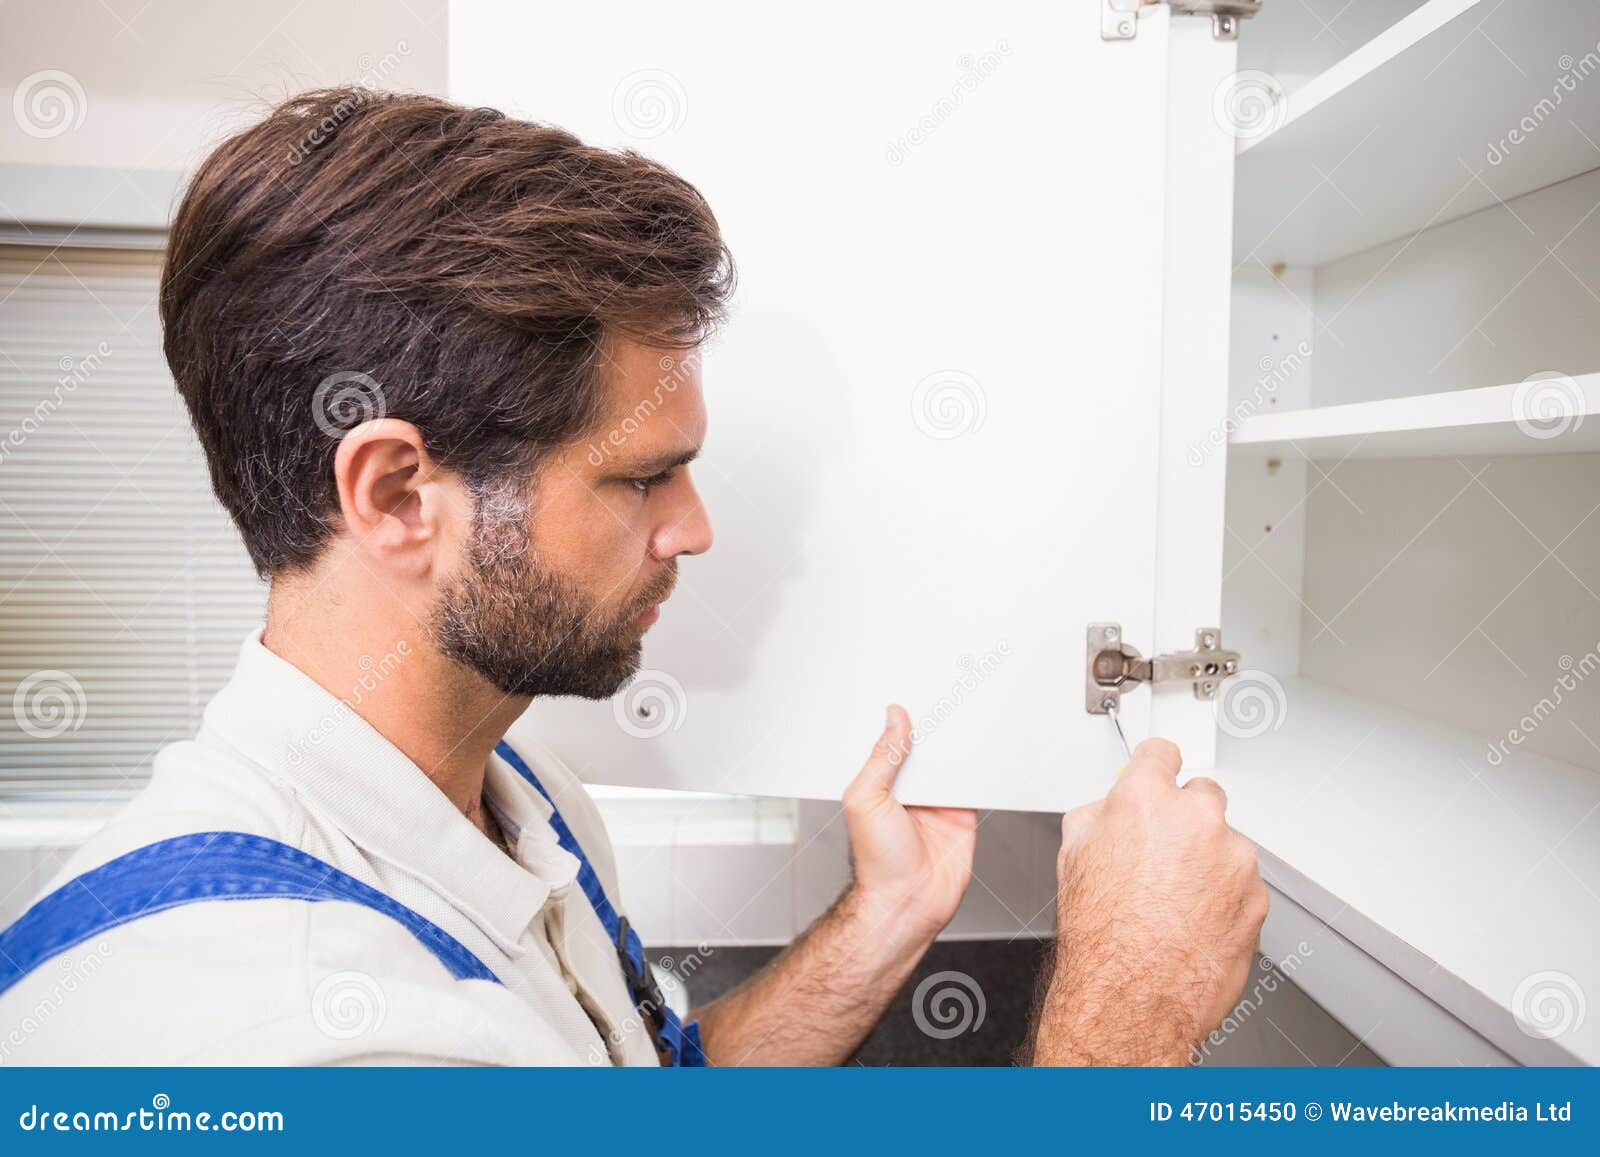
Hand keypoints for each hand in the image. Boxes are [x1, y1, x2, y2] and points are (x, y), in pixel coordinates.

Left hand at [841, 704, 976, 940]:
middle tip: (946, 691)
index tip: (912, 691)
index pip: (892, 740)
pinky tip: (985, 745)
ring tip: (968, 707)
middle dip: (934, 724)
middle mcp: (908, 788)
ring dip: (959, 741)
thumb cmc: (877, 863)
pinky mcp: (962, 813)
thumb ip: (882, 759)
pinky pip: (974, 783)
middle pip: (925, 746)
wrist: (909, 903)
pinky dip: (981, 766)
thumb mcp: (866, 800)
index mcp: (879, 782)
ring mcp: (937, 800)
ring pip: (952, 760)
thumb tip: (893, 720)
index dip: (901, 718)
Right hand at [1032, 737, 1267, 1065]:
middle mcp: (1196, 820)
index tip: (1159, 768)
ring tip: (1172, 901)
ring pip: (1225, 844)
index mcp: (1145, 799)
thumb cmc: (1101, 936)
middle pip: (1202, 794)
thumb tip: (1110, 812)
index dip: (1155, 764)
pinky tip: (1192, 922)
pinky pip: (1242, 884)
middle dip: (1185, 816)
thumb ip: (1099, 817)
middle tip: (1161, 851)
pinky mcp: (1257, 896)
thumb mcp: (1073, 856)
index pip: (1161, 753)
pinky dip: (1224, 898)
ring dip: (1206, 862)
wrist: (1132, 995)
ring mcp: (1233, 858)